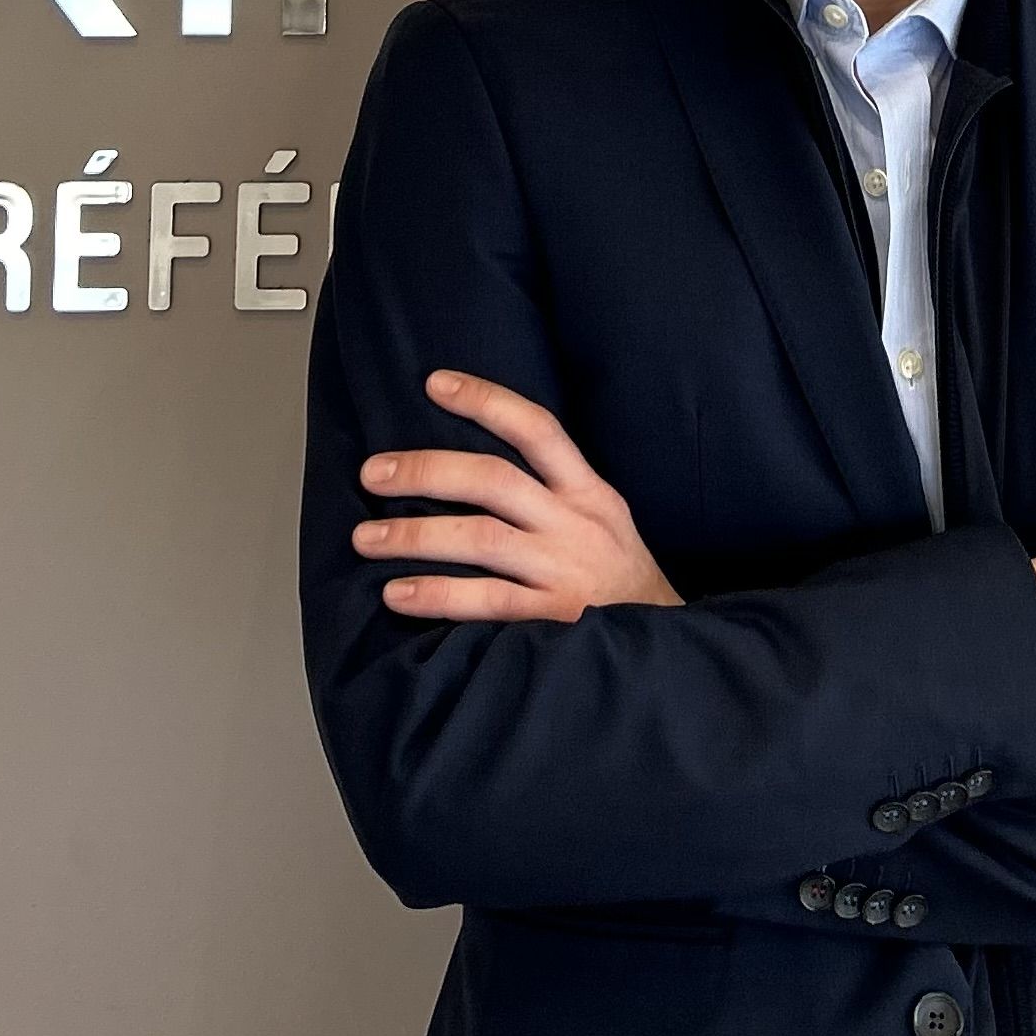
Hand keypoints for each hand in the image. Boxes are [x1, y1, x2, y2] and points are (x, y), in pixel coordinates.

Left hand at [356, 370, 682, 622]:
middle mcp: (575, 525)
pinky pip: (486, 601)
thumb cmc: (622, 585)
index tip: (435, 383)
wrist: (668, 652)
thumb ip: (554, 495)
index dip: (486, 400)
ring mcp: (563, 573)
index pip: (538, 429)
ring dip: (414, 535)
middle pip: (493, 480)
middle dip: (426, 470)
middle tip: (373, 473)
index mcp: (589, 493)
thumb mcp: (605, 522)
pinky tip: (398, 594)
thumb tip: (472, 472)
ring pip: (479, 539)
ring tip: (367, 538)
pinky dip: (437, 595)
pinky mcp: (553, 621)